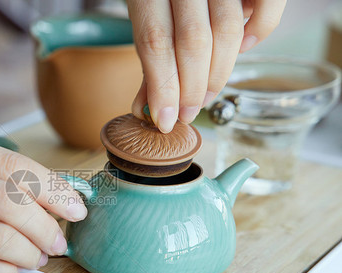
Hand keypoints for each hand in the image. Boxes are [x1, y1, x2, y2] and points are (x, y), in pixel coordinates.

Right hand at [0, 130, 86, 272]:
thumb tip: (58, 201)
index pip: (10, 165)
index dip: (52, 188)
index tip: (76, 208)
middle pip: (8, 203)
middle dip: (46, 226)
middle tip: (59, 240)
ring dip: (30, 252)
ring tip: (38, 256)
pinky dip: (6, 272)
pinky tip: (12, 269)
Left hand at [128, 0, 285, 132]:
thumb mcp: (146, 17)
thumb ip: (150, 59)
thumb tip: (146, 110)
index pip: (156, 43)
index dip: (163, 88)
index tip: (167, 120)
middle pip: (193, 41)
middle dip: (192, 88)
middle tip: (188, 112)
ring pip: (227, 30)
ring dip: (219, 73)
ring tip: (206, 95)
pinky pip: (267, 4)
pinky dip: (260, 30)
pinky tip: (242, 48)